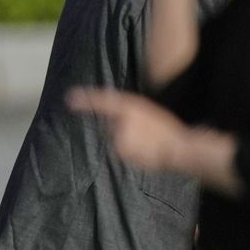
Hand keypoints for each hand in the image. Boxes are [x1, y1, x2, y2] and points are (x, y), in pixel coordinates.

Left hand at [67, 87, 187, 170]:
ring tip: (147, 141)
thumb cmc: (168, 130)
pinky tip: (145, 149)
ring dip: (125, 141)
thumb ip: (130, 111)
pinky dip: (128, 151)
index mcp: (132, 105)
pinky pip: (120, 151)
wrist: (179, 149)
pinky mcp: (121, 150)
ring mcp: (120, 136)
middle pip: (110, 125)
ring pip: (115, 139)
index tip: (70, 98)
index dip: (87, 99)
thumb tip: (114, 117)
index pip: (105, 101)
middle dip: (120, 128)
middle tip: (144, 131)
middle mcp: (122, 119)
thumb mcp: (150, 112)